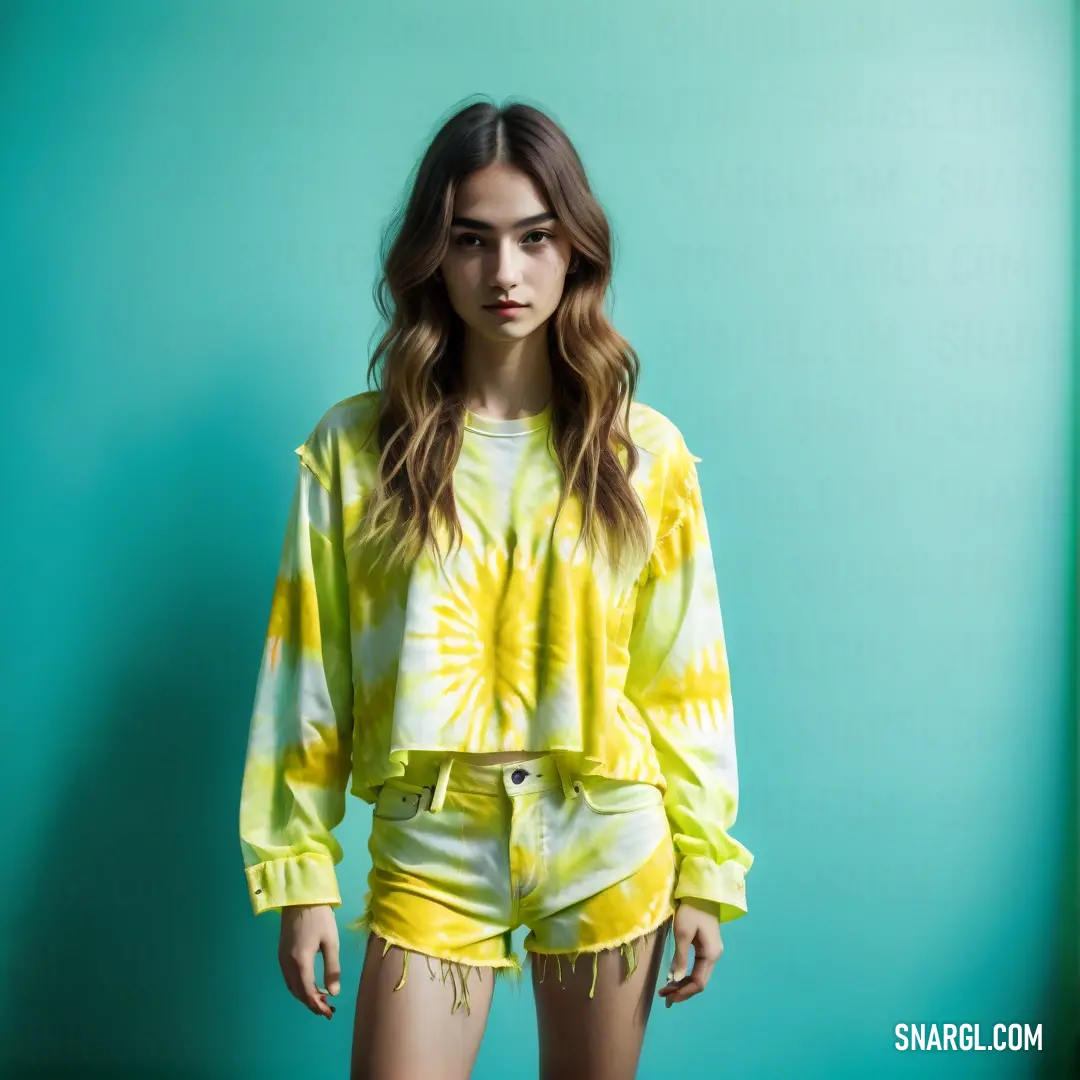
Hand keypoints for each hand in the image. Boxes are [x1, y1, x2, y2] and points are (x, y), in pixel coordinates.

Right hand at [278, 904, 340, 1018]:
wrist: (300, 898)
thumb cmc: (320, 917)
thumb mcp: (331, 942)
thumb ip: (332, 968)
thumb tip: (334, 993)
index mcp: (300, 961)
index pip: (307, 992)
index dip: (317, 1005)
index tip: (329, 1013)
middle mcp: (287, 964)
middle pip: (297, 992)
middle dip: (311, 1003)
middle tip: (327, 1009)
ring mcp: (282, 958)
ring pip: (292, 986)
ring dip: (305, 995)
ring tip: (322, 999)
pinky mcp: (281, 953)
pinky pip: (289, 977)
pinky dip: (299, 986)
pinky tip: (310, 985)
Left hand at [657, 898, 722, 1007]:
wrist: (701, 892)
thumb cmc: (691, 910)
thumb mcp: (682, 933)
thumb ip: (680, 957)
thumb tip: (675, 979)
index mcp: (710, 954)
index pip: (699, 982)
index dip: (684, 992)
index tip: (668, 997)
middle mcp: (714, 956)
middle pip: (699, 981)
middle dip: (682, 990)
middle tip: (663, 996)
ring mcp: (711, 951)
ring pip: (698, 975)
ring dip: (683, 983)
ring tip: (666, 989)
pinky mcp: (706, 946)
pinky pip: (697, 966)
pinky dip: (686, 974)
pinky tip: (674, 977)